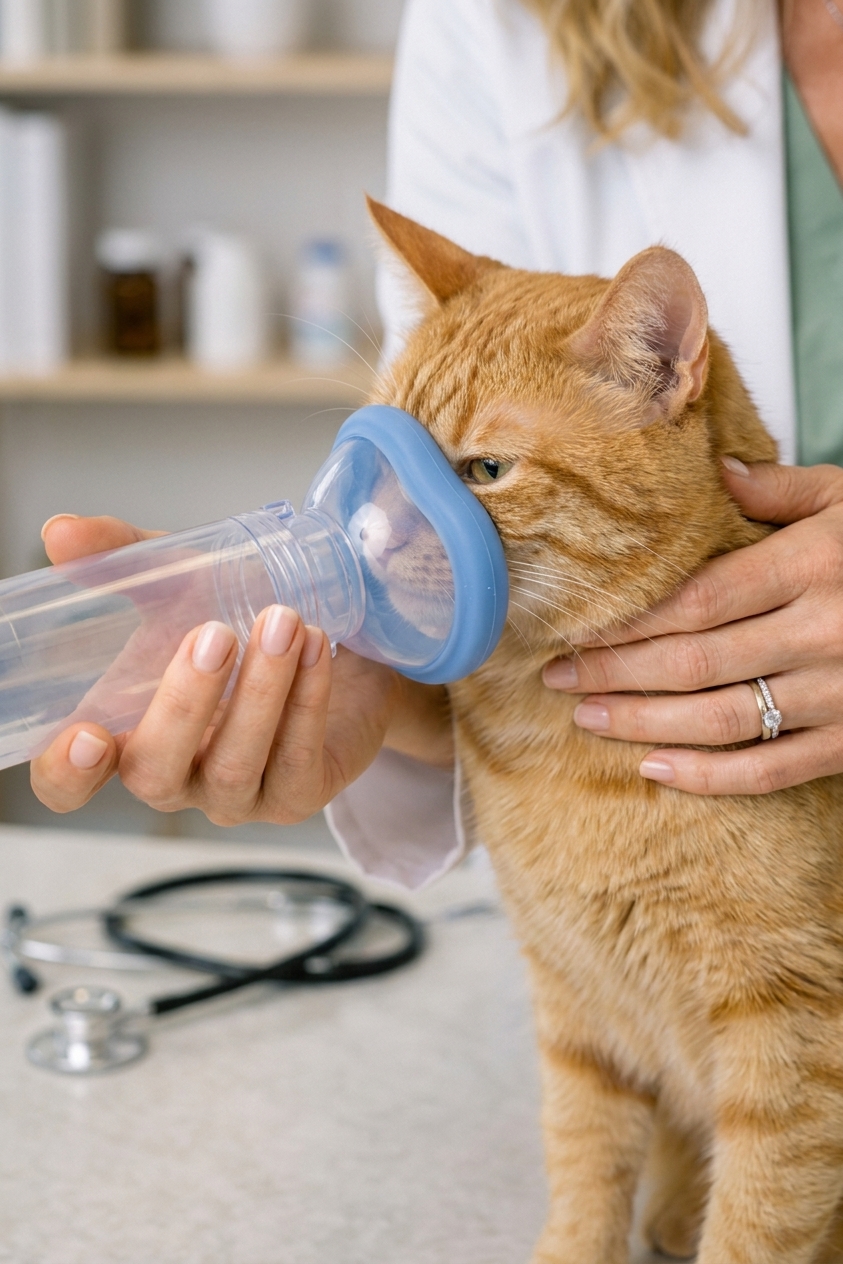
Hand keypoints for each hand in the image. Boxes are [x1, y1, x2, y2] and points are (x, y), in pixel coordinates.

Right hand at [31, 513, 420, 823]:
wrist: (339, 645)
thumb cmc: (240, 623)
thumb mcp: (176, 583)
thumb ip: (120, 558)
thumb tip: (59, 531)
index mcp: (125, 735)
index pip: (70, 784)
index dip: (67, 774)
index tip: (86, 735)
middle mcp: (174, 776)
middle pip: (154, 774)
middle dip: (182, 706)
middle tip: (214, 634)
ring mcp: (236, 797)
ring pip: (234, 767)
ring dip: (259, 692)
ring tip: (282, 620)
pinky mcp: (297, 795)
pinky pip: (297, 760)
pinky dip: (307, 699)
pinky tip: (316, 646)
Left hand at [543, 461, 842, 794]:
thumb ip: (785, 489)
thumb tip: (720, 473)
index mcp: (813, 566)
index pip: (698, 601)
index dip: (630, 622)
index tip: (577, 629)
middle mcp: (823, 632)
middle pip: (694, 661)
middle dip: (616, 674)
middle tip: (557, 678)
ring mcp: (840, 693)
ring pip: (722, 719)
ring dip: (644, 724)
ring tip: (586, 719)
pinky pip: (771, 768)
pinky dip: (710, 777)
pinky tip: (655, 771)